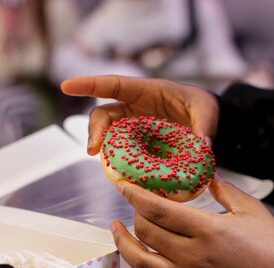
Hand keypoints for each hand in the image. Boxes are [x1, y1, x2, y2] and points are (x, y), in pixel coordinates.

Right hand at [60, 75, 218, 154]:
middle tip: (93, 150)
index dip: (89, 85)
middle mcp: (134, 109)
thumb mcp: (207, 111)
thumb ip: (204, 126)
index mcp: (146, 91)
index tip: (66, 86)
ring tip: (106, 167)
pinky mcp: (136, 145)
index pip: (113, 85)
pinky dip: (117, 164)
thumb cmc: (204, 107)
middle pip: (103, 115)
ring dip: (102, 150)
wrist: (207, 122)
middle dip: (94, 130)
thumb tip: (203, 147)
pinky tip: (120, 177)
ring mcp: (133, 128)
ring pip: (107, 136)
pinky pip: (120, 154)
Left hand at [111, 176, 273, 267]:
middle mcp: (192, 256)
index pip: (158, 209)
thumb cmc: (273, 248)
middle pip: (146, 232)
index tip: (122, 186)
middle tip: (135, 206)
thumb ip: (224, 190)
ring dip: (123, 245)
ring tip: (117, 230)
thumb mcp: (251, 209)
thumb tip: (206, 175)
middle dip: (135, 215)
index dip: (135, 196)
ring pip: (141, 262)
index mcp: (207, 230)